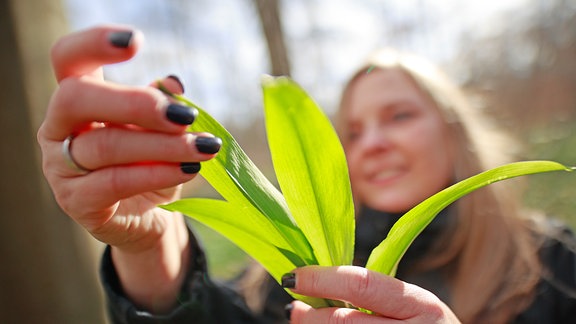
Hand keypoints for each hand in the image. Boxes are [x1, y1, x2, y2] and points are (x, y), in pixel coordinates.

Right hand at [37, 25, 218, 311]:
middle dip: (136, 103)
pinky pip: (116, 182)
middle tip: (184, 117)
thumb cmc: (152, 163)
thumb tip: (173, 84)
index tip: (135, 42)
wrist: (150, 216)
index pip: (68, 59)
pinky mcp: (75, 202)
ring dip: (164, 145)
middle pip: (77, 97)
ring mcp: (60, 166)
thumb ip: (163, 105)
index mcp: (76, 99)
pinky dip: (157, 173)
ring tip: (203, 148)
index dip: (93, 44)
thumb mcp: (161, 130)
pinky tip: (188, 170)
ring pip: (107, 144)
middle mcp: (59, 128)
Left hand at [284, 266, 459, 322]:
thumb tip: (320, 285)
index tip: (293, 277)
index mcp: (421, 305)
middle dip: (311, 316)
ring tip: (306, 322)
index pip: (361, 284)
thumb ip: (377, 294)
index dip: (321, 279)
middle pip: (344, 323)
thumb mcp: (414, 307)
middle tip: (294, 309)